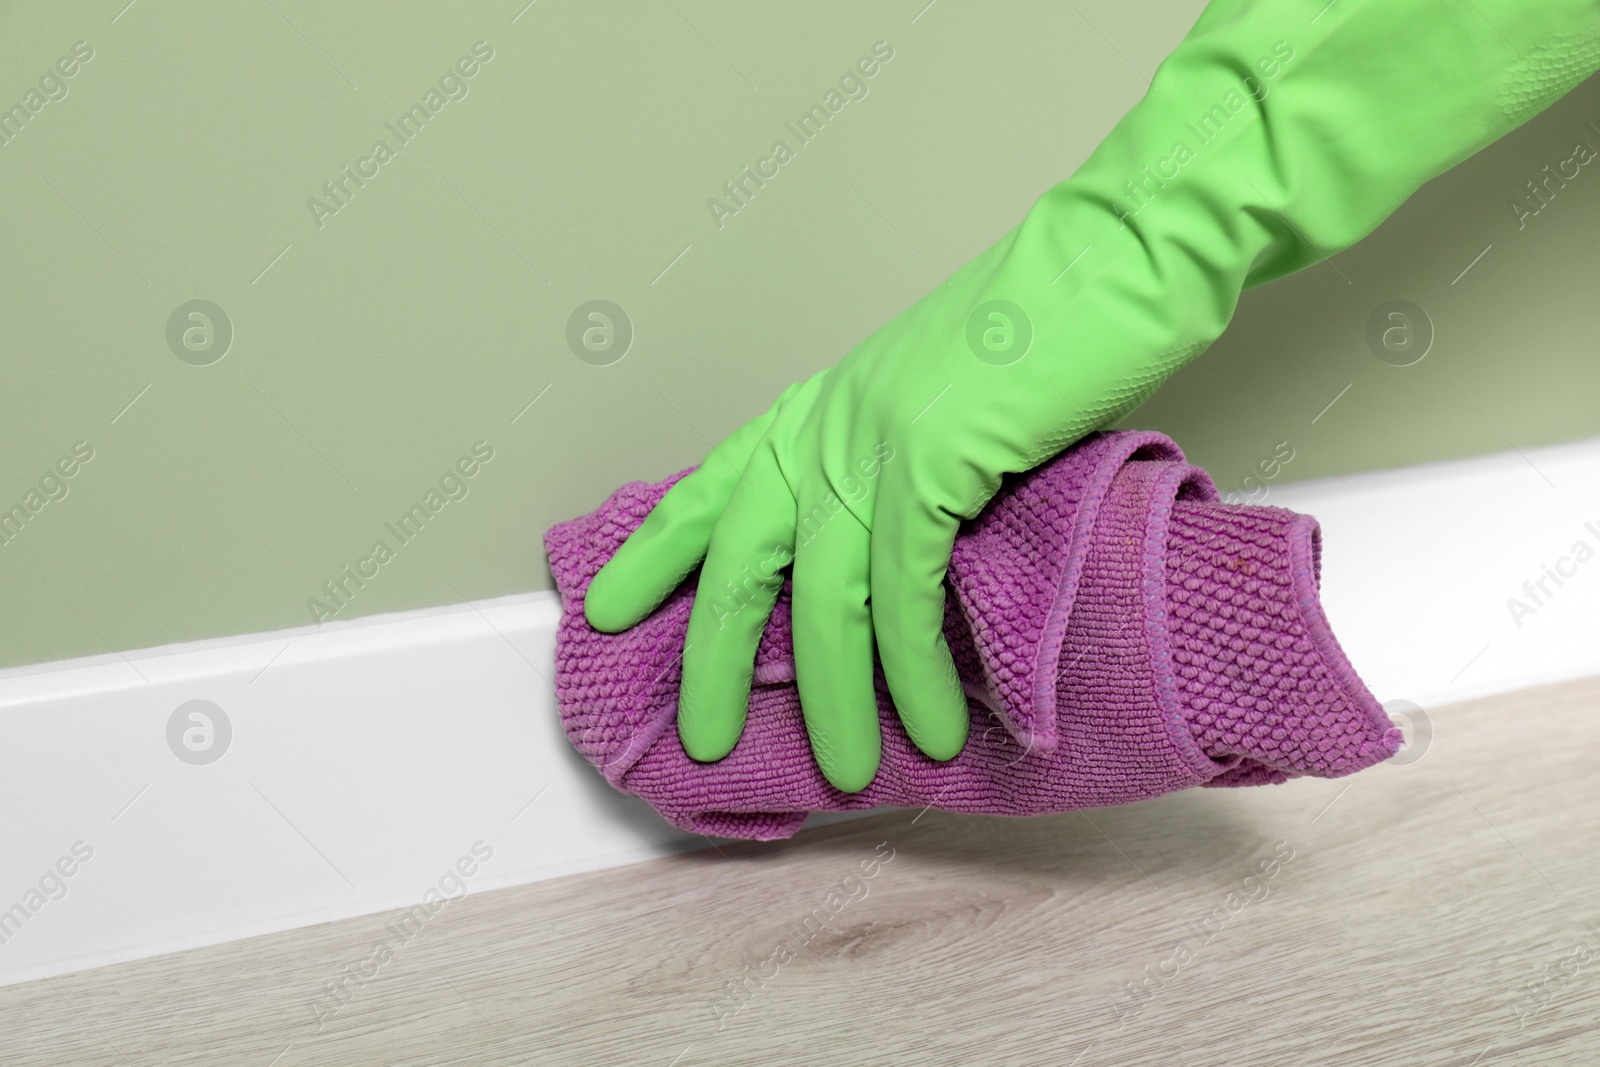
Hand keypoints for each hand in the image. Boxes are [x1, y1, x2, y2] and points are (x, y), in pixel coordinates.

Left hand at [582, 238, 1156, 791]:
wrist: (1115, 261)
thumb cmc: (1045, 328)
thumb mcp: (938, 397)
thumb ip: (895, 465)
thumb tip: (892, 552)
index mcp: (819, 406)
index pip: (711, 486)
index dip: (655, 552)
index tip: (606, 607)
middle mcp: (826, 423)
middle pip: (740, 557)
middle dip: (717, 656)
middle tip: (702, 735)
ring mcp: (872, 441)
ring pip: (823, 596)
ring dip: (835, 697)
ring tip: (842, 768)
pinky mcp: (933, 464)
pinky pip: (904, 595)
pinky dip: (915, 670)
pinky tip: (930, 724)